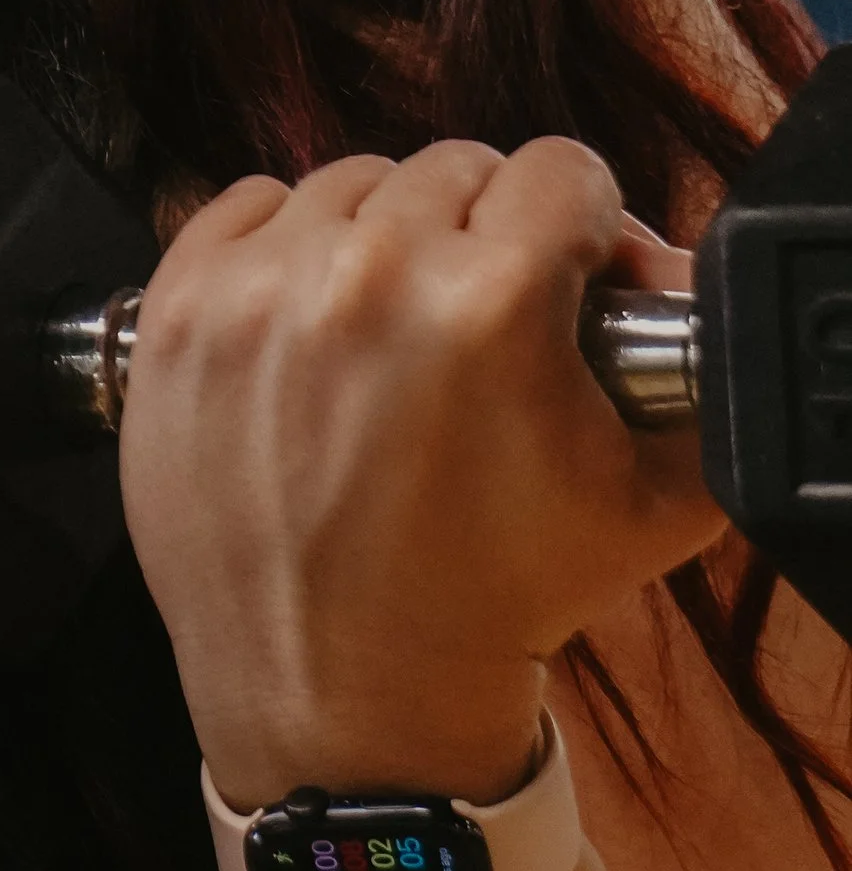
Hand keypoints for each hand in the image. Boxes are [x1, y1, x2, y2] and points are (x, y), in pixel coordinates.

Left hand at [119, 138, 723, 809]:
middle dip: (488, 234)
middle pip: (457, 170)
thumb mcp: (655, 500)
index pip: (562, 173)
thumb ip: (694, 369)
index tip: (567, 279)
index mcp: (489, 306)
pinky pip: (249, 202)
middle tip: (483, 320)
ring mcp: (256, 292)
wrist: (352, 700)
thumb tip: (664, 270)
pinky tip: (311, 317)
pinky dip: (285, 244)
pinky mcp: (176, 314)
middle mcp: (366, 278)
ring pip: (352, 182)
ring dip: (386, 238)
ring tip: (393, 329)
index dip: (582, 230)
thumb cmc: (498, 599)